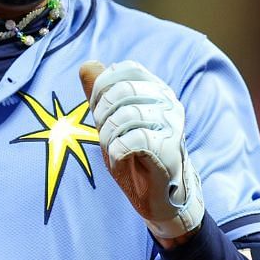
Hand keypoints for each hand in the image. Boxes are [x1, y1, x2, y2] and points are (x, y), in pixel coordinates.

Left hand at [79, 60, 204, 243]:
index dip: (104, 84)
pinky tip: (118, 158)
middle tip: (102, 132)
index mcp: (157, 90)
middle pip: (123, 91)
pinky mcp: (169, 149)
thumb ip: (100, 92)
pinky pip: (133, 139)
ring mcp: (172, 125)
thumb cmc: (135, 155)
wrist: (157, 194)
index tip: (97, 107)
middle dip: (102, 112)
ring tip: (111, 148)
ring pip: (126, 115)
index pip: (127, 69)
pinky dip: (116, 150)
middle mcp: (169, 103)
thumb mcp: (111, 120)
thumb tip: (88, 64)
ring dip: (108, 134)